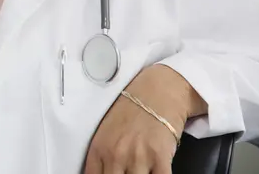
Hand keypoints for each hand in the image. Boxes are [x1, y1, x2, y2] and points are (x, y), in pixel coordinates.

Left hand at [85, 64, 204, 173]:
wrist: (156, 92)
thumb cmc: (131, 112)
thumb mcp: (105, 133)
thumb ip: (100, 159)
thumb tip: (98, 173)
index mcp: (98, 149)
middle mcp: (115, 155)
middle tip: (125, 173)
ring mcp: (137, 158)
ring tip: (139, 172)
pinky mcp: (159, 158)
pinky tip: (153, 173)